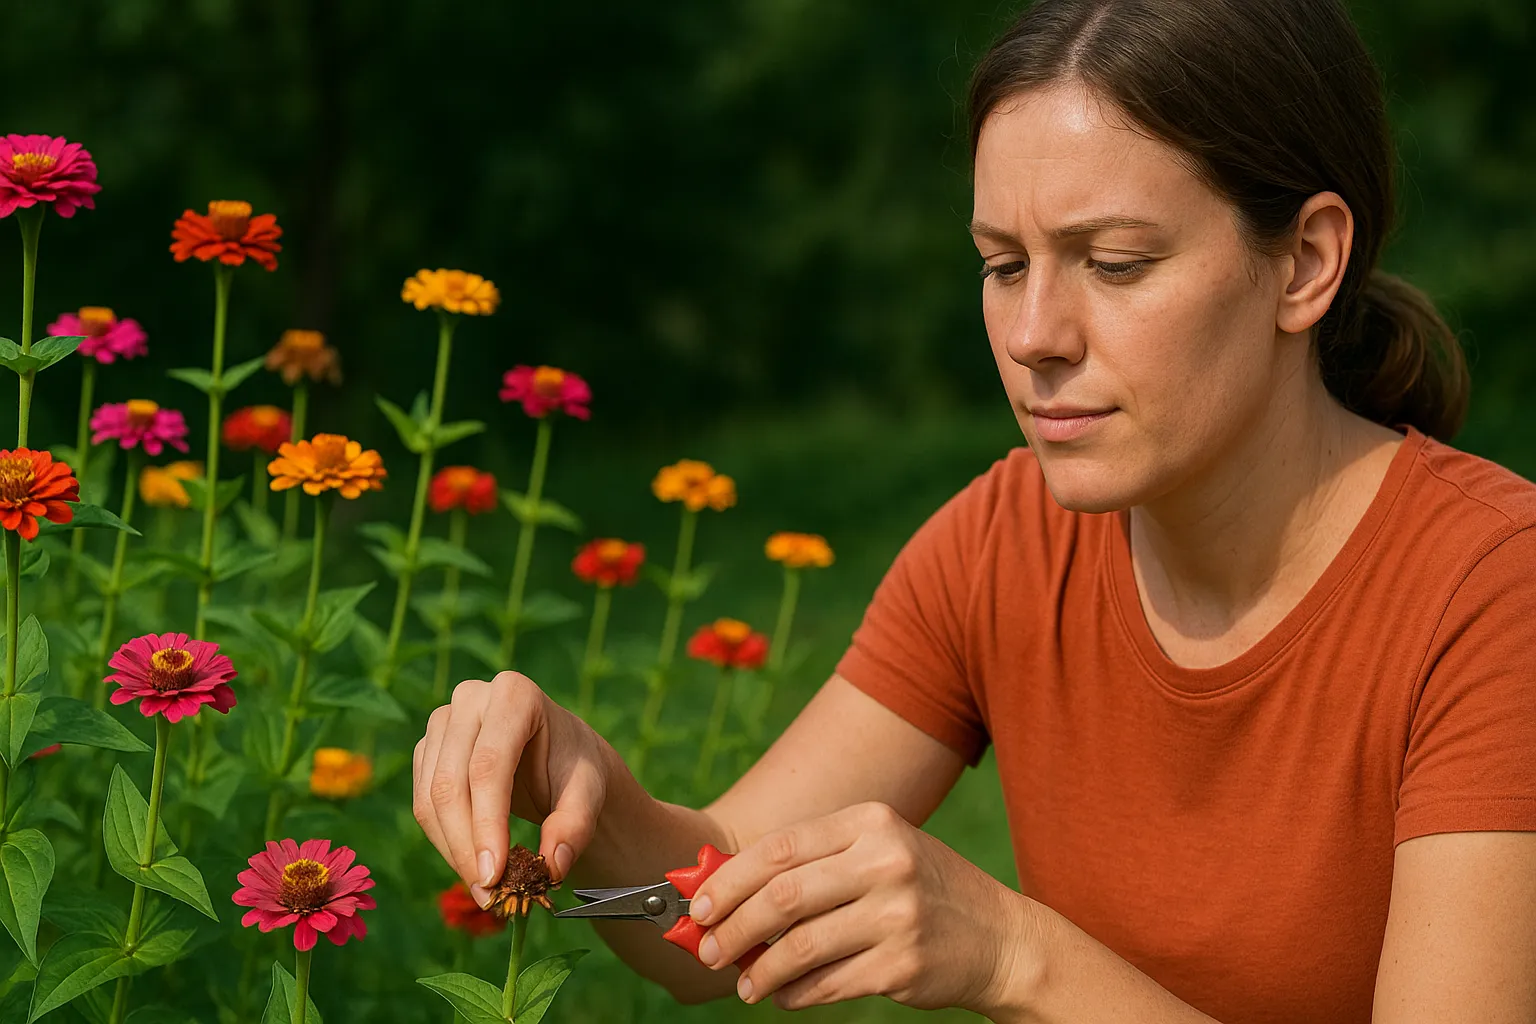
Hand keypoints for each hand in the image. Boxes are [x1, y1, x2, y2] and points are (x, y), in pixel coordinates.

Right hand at [412, 671, 611, 905]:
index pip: (489, 765)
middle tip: (489, 895)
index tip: (494, 875)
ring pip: (431, 798)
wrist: (558, 758)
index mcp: (516, 694)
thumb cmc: (575, 769)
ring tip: (485, 890)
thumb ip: (575, 826)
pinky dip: (444, 842)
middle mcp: (471, 698)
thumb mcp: (590, 793)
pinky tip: (472, 865)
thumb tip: (551, 866)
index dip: (486, 823)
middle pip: (452, 783)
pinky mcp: (427, 749)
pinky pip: (422, 803)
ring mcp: (443, 722)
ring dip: (452, 851)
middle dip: (466, 846)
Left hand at [687, 802, 1037, 1012]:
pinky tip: (783, 995)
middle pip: (783, 897)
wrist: (999, 937)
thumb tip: (726, 890)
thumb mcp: (878, 852)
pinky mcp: (903, 965)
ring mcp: (897, 915)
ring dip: (760, 970)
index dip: (730, 880)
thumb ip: (814, 863)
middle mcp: (885, 862)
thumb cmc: (920, 889)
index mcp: (870, 823)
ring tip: (743, 984)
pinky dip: (795, 993)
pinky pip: (828, 983)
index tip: (698, 907)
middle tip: (707, 950)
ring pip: (800, 947)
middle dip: (733, 927)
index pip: (780, 848)